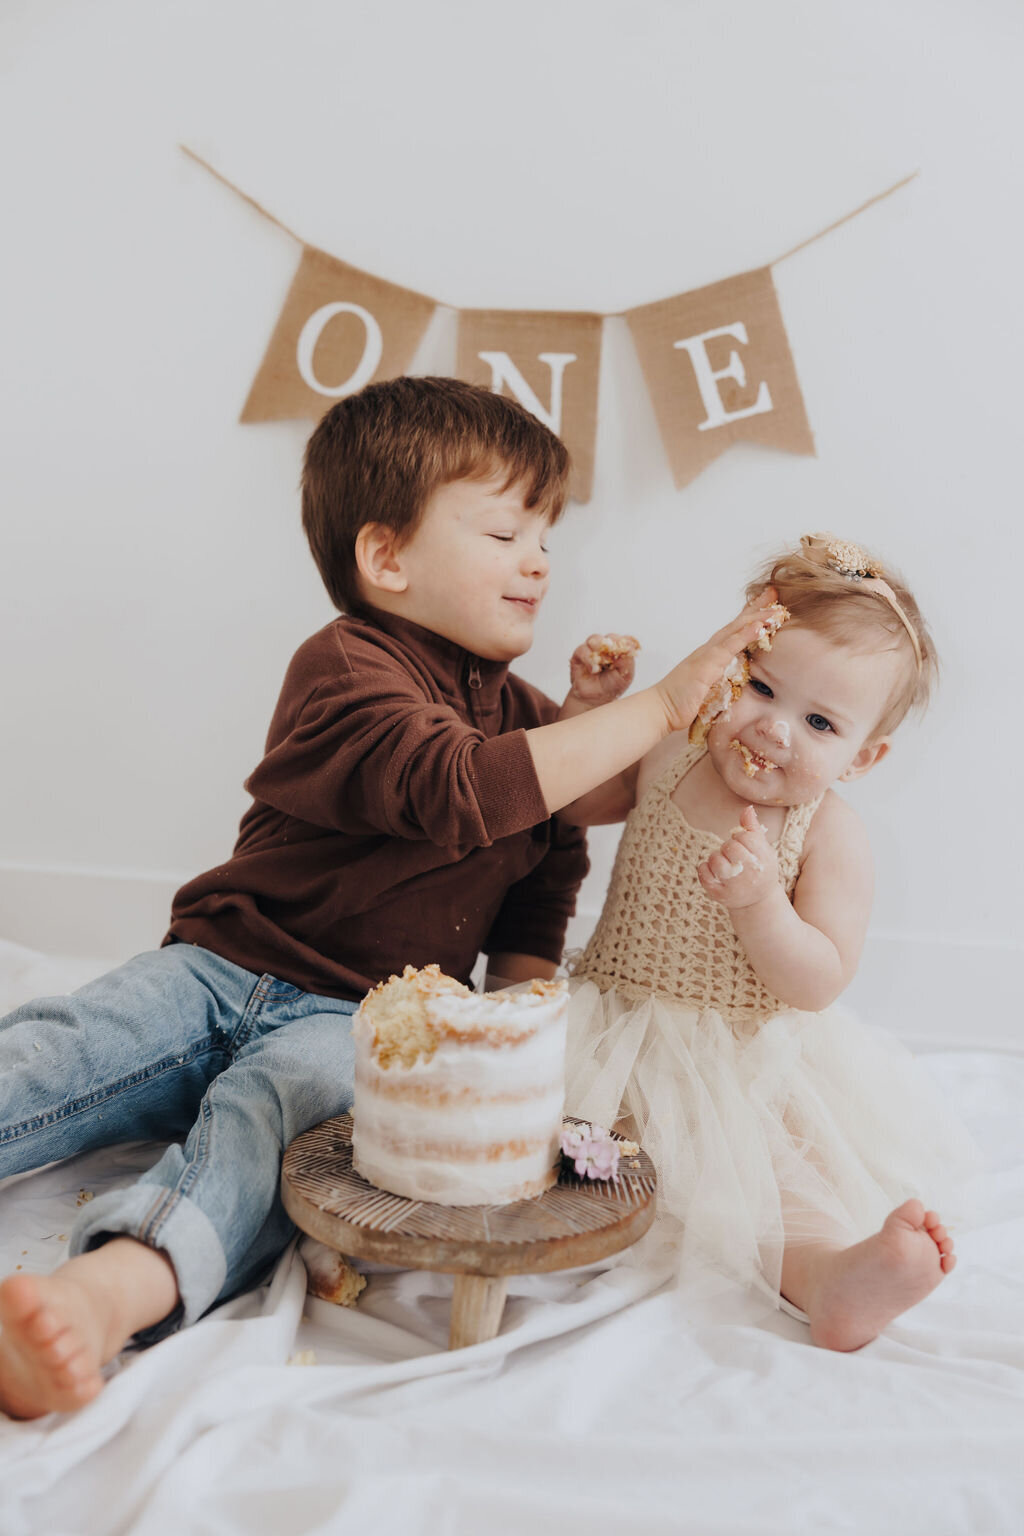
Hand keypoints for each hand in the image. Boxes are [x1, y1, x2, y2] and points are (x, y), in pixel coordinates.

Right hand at [568, 634, 638, 706]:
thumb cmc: (611, 686)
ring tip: (602, 665)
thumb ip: (628, 661)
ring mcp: (592, 649)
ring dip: (599, 650)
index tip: (624, 651)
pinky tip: (594, 670)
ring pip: (595, 639)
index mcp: (620, 651)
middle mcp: (606, 647)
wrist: (595, 698)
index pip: (624, 639)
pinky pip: (582, 650)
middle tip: (613, 657)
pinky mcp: (579, 655)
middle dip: (612, 646)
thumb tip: (627, 649)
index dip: (624, 643)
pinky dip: (589, 659)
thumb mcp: (625, 676)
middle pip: (610, 637)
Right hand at [655, 592, 776, 733]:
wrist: (661, 708)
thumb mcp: (708, 688)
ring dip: (757, 617)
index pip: (734, 630)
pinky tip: (759, 626)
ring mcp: (708, 654)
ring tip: (776, 608)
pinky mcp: (707, 664)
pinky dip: (745, 635)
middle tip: (774, 592)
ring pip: (736, 629)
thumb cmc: (681, 701)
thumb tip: (736, 682)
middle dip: (756, 607)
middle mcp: (710, 649)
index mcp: (711, 654)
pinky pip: (729, 646)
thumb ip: (721, 680)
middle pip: (737, 623)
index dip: (750, 616)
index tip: (767, 604)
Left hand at [697, 804, 778, 909]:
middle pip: (729, 847)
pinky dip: (704, 869)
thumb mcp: (762, 849)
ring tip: (725, 864)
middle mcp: (751, 874)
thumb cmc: (759, 868)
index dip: (739, 837)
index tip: (742, 845)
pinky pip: (703, 873)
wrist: (758, 901)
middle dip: (728, 847)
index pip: (745, 837)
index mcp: (763, 860)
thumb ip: (753, 828)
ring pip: (715, 859)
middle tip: (733, 855)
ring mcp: (735, 886)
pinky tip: (714, 871)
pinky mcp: (720, 894)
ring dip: (716, 858)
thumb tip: (747, 808)